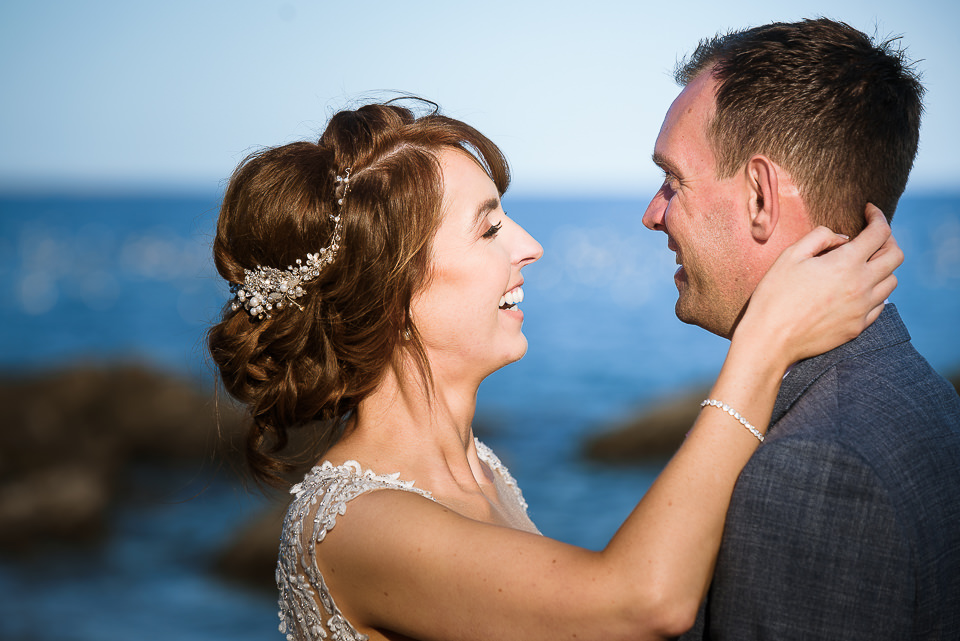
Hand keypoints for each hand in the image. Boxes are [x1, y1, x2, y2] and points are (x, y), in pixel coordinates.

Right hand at [737, 204, 902, 365]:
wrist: (770, 339)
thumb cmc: (774, 295)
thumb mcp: (790, 256)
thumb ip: (820, 237)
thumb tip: (842, 238)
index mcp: (846, 263)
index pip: (879, 232)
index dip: (877, 216)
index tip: (868, 210)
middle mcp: (862, 285)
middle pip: (895, 255)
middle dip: (887, 240)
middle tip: (870, 237)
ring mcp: (863, 308)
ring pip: (891, 281)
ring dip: (882, 267)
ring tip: (862, 265)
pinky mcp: (858, 327)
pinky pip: (880, 305)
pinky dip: (874, 292)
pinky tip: (857, 289)